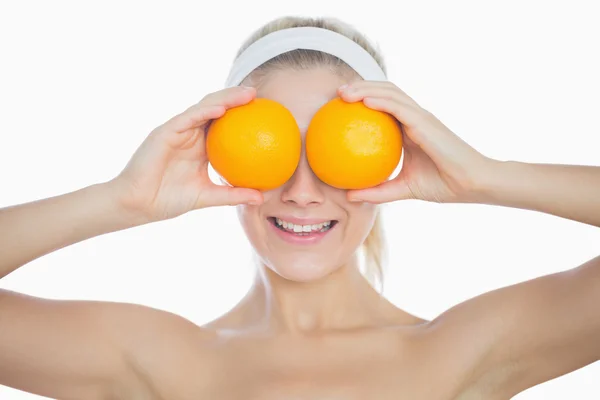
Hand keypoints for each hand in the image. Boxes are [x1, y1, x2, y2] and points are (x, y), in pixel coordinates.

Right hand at [109, 86, 262, 221]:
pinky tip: (221, 109)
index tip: (263, 111)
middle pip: (215, 108)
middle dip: (235, 97)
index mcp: (200, 145)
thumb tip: (262, 198)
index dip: (240, 114)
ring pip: (203, 107)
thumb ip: (233, 194)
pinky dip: (204, 111)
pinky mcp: (165, 131)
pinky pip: (187, 117)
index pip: (223, 124)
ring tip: (246, 94)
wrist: (139, 204)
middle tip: (257, 94)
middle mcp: (190, 133)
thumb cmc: (169, 200)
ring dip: (225, 98)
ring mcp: (177, 130)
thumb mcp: (208, 196)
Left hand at [337, 81, 492, 203]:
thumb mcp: (403, 188)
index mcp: (410, 129)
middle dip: (360, 87)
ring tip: (343, 92)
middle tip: (337, 93)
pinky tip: (363, 101)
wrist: (471, 184)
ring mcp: (420, 117)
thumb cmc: (443, 185)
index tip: (340, 106)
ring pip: (390, 93)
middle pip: (384, 92)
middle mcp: (414, 118)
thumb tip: (348, 196)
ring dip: (365, 87)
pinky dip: (381, 101)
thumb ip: (378, 191)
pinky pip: (399, 107)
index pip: (384, 106)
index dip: (363, 99)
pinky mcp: (425, 122)